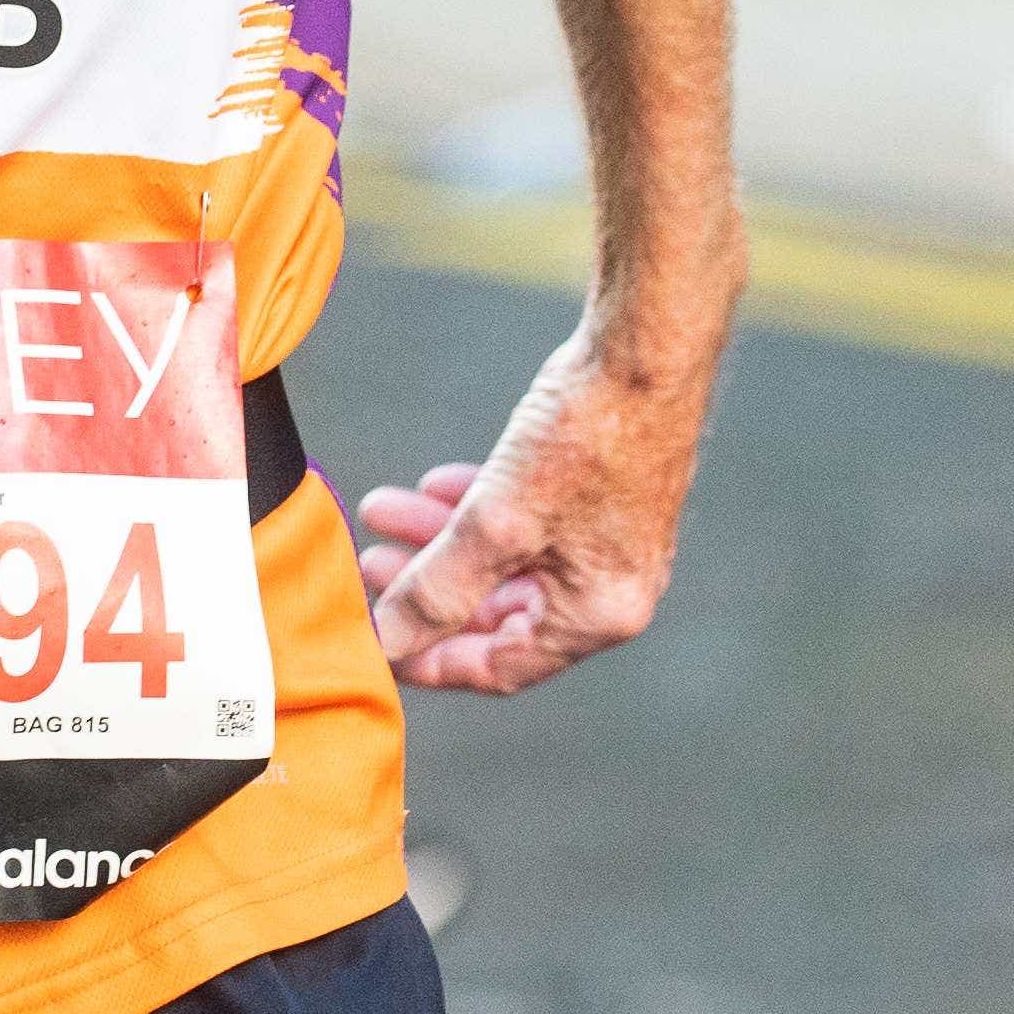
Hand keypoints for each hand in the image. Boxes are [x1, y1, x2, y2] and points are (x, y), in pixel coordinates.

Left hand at [353, 314, 710, 695]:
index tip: (376, 641)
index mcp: (599, 614)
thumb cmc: (587, 437)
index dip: (432, 658)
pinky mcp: (596, 494)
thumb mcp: (498, 522)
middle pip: (498, 611)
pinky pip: (524, 520)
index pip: (502, 665)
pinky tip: (432, 486)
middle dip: (428, 586)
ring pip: (504, 559)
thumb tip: (389, 637)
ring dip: (441, 539)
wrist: (647, 348)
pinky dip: (477, 509)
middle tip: (367, 562)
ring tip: (381, 509)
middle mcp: (608, 587)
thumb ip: (440, 586)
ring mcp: (605, 540)